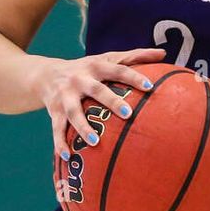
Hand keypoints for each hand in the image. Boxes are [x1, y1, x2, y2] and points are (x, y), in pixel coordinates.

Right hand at [32, 48, 167, 162]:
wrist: (45, 74)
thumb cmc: (87, 68)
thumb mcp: (107, 58)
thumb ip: (134, 57)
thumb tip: (163, 54)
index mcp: (96, 66)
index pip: (118, 70)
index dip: (133, 77)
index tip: (149, 87)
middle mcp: (79, 79)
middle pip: (96, 90)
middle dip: (111, 101)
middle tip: (128, 114)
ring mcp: (65, 96)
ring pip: (74, 112)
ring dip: (83, 127)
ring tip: (95, 142)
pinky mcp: (54, 111)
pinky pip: (56, 129)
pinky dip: (59, 143)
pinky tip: (67, 156)